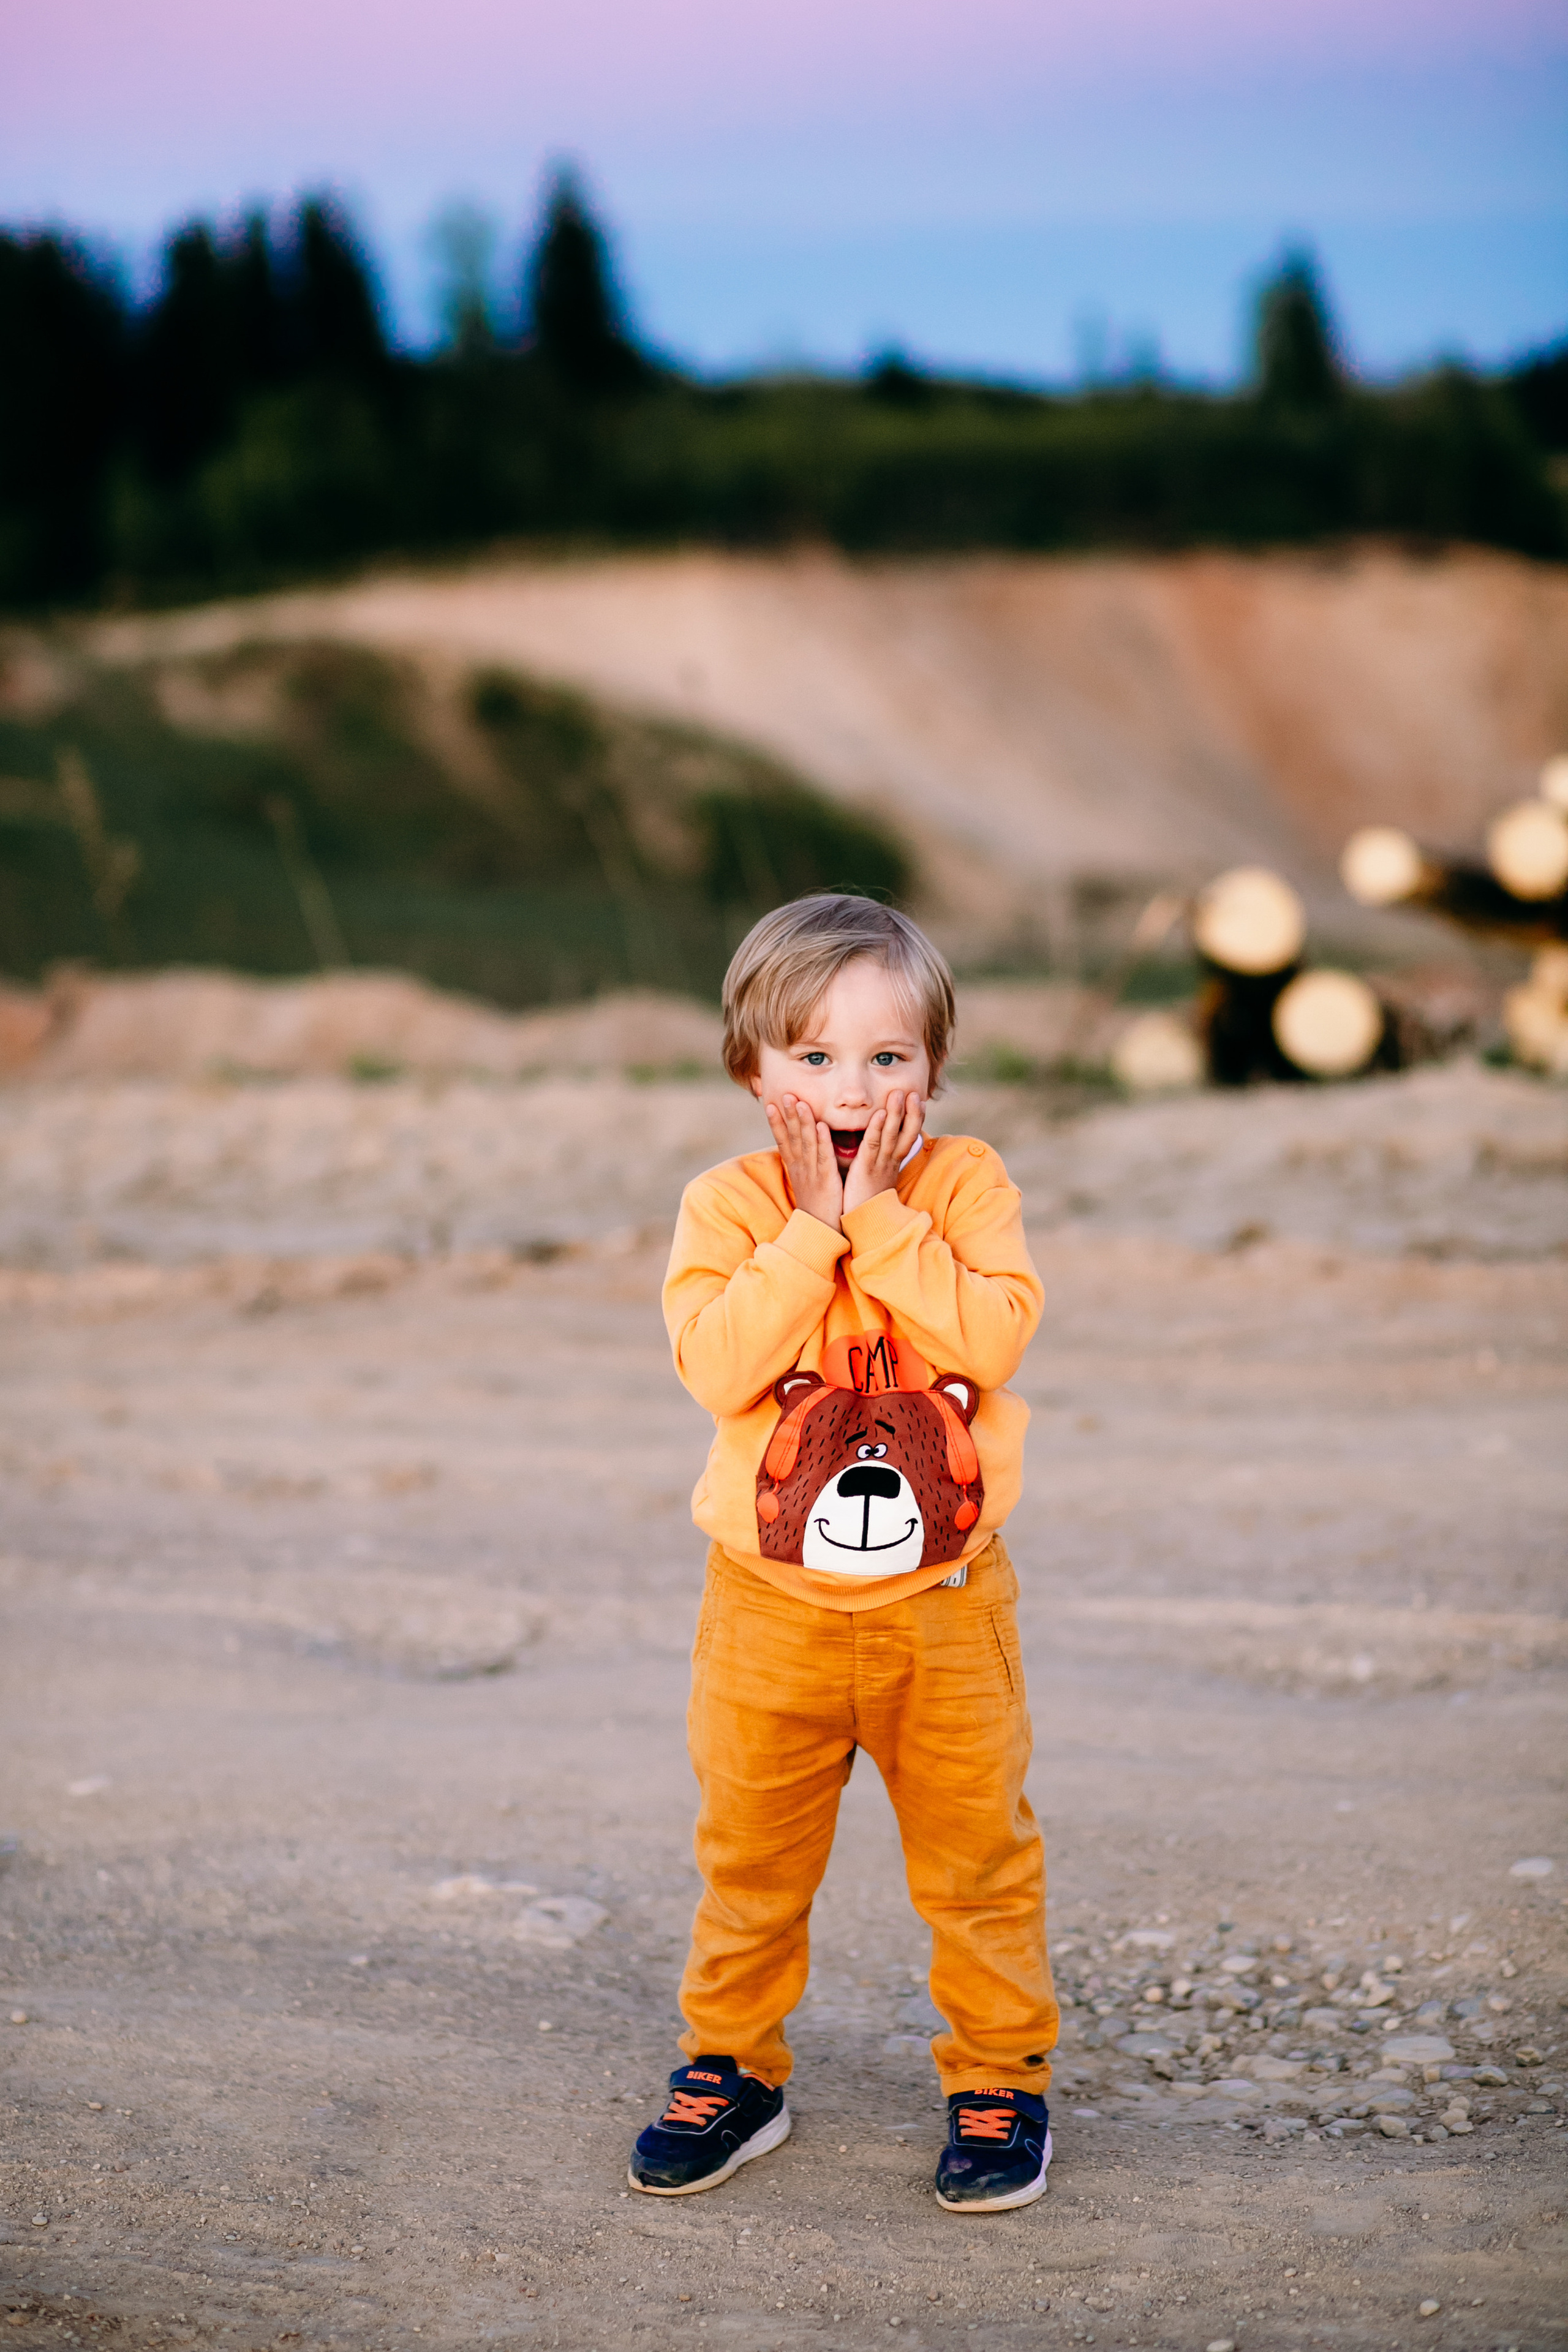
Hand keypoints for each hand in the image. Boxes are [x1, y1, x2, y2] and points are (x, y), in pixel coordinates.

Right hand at [764, 1092, 843, 1229]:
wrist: (820, 1232)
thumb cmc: (816, 1207)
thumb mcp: (806, 1182)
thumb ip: (805, 1164)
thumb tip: (802, 1150)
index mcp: (795, 1168)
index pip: (782, 1141)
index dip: (776, 1123)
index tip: (768, 1104)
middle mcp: (800, 1168)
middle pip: (791, 1137)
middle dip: (787, 1115)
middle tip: (783, 1094)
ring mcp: (812, 1173)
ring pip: (806, 1142)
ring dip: (802, 1121)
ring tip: (799, 1102)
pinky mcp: (827, 1179)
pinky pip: (824, 1157)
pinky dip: (822, 1141)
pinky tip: (821, 1125)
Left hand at [842, 1090, 924, 1216]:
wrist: (863, 1225)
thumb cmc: (866, 1202)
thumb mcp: (876, 1178)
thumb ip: (879, 1161)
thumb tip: (881, 1149)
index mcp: (892, 1163)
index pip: (907, 1137)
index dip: (914, 1119)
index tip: (919, 1101)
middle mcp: (890, 1162)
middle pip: (906, 1134)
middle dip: (912, 1113)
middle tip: (915, 1093)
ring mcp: (879, 1165)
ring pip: (891, 1135)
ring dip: (896, 1114)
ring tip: (899, 1094)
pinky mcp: (865, 1168)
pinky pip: (872, 1145)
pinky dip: (876, 1128)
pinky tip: (879, 1113)